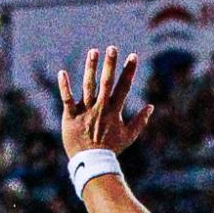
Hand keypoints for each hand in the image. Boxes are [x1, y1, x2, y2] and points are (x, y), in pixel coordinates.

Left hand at [57, 46, 153, 160]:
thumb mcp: (129, 137)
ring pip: (88, 87)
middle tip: (112, 48)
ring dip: (90, 68)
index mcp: (114, 111)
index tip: (133, 56)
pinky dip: (64, 87)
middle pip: (106, 83)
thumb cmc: (111, 149)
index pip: (123, 88)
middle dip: (110, 66)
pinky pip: (67, 99)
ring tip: (93, 51)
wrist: (92, 163)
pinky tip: (62, 72)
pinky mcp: (71, 116)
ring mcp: (85, 111)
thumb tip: (151, 106)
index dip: (128, 71)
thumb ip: (140, 121)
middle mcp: (100, 108)